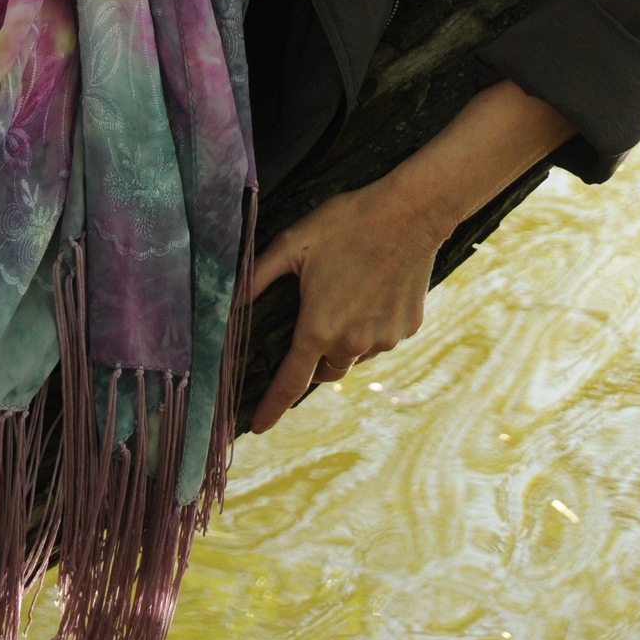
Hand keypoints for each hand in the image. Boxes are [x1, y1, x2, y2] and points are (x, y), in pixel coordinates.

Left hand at [249, 178, 442, 431]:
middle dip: (314, 360)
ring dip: (346, 340)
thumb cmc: (348, 223)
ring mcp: (383, 339)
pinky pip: (381, 338)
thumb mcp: (294, 243)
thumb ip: (258, 276)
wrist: (411, 212)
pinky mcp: (406, 329)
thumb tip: (229, 303)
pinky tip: (373, 289)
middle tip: (314, 323)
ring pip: (355, 355)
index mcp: (318, 328)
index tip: (256, 427)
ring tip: (347, 295)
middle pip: (325, 372)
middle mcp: (351, 343)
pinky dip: (372, 326)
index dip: (271, 407)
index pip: (289, 383)